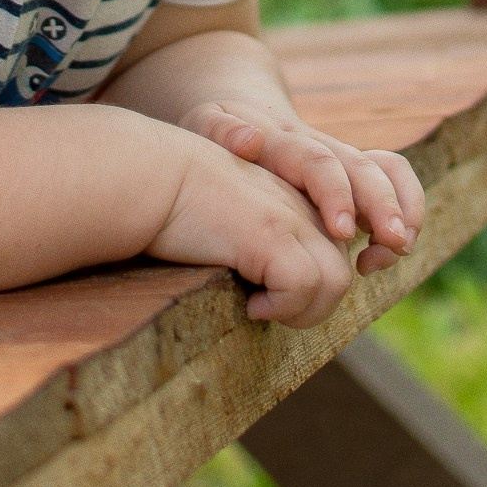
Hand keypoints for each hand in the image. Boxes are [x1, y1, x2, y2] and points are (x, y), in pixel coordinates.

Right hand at [148, 136, 353, 328]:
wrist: (145, 175)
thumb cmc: (175, 206)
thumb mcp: (234, 219)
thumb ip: (262, 241)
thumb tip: (268, 291)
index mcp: (293, 198)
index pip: (339, 244)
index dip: (329, 281)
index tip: (300, 304)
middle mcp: (301, 202)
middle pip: (340, 269)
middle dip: (315, 304)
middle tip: (270, 311)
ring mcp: (290, 215)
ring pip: (335, 281)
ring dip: (302, 310)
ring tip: (261, 308)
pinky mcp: (271, 230)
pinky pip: (303, 284)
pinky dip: (282, 307)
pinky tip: (249, 304)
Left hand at [179, 101, 424, 276]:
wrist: (243, 117)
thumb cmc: (219, 134)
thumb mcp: (206, 124)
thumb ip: (220, 130)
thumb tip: (250, 139)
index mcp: (286, 141)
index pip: (319, 162)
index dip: (336, 195)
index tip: (343, 232)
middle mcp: (323, 148)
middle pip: (365, 167)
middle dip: (386, 206)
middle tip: (395, 244)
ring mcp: (343, 162)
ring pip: (390, 172)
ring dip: (405, 210)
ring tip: (396, 252)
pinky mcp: (355, 180)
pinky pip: (395, 187)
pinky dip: (401, 219)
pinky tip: (371, 262)